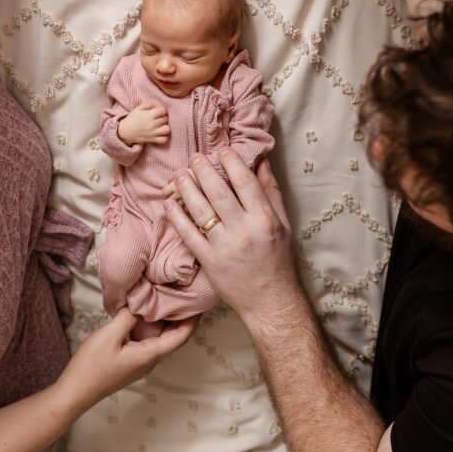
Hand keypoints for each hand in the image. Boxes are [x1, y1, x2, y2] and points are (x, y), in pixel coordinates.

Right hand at [59, 308, 196, 409]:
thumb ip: (128, 318)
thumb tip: (142, 304)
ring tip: (164, 299)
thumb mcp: (109, 336)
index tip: (198, 302)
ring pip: (159, 339)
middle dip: (179, 316)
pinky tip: (141, 314)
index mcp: (149, 355)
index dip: (192, 320)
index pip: (180, 336)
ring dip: (163, 321)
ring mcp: (140, 362)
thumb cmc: (90, 366)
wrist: (74, 392)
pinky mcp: (130, 362)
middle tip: (181, 294)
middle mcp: (149, 360)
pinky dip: (149, 326)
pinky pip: (147, 341)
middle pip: (172, 336)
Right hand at [118, 103, 168, 145]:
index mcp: (149, 115)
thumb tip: (155, 107)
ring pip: (167, 129)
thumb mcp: (138, 109)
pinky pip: (164, 140)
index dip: (161, 110)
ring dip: (165, 127)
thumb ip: (147, 105)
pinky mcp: (152, 140)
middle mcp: (152, 124)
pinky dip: (164, 137)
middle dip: (162, 118)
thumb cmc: (132, 119)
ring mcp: (153, 133)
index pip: (163, 110)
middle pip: (165, 119)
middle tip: (157, 119)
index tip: (157, 112)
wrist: (125, 132)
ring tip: (160, 127)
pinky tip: (160, 134)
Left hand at [164, 149, 303, 328]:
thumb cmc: (279, 260)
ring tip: (178, 175)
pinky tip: (169, 204)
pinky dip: (176, 218)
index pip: (245, 182)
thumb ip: (271, 192)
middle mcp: (244, 231)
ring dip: (186, 189)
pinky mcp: (209, 262)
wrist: (271, 300)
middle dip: (203, 170)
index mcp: (264, 219)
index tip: (221, 150)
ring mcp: (224, 247)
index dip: (231, 162)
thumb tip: (261, 162)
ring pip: (200, 210)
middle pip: (218, 192)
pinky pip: (188, 235)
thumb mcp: (283, 224)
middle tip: (194, 157)